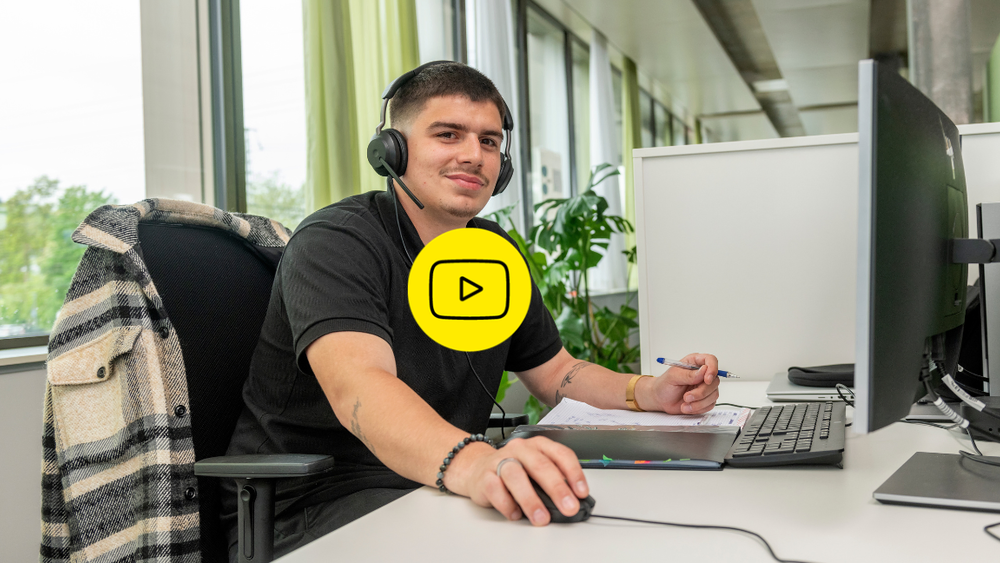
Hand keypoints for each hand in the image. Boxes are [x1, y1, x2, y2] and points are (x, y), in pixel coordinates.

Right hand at [443, 436, 588, 525]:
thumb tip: (572, 502)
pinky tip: (515, 514)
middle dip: (557, 488)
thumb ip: (553, 481)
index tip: (582, 492)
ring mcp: (500, 461)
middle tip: (568, 507)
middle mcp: (520, 450)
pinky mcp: (484, 476)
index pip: (560, 454)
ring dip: (531, 499)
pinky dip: (507, 504)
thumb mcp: (535, 470)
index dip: (573, 473)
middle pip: (540, 465)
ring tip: (541, 518)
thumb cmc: (513, 470)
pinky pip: (495, 489)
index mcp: (538, 445)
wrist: (477, 468)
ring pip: (516, 476)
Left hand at [640, 353, 720, 413]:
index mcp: (694, 362)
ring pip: (714, 394)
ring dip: (699, 402)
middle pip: (714, 381)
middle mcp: (702, 374)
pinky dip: (698, 408)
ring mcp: (705, 387)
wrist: (660, 399)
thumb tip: (703, 370)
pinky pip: (710, 405)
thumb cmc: (664, 385)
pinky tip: (687, 407)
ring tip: (685, 403)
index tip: (707, 380)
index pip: (711, 360)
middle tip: (687, 397)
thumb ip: (688, 374)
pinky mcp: (705, 399)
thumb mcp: (672, 377)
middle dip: (701, 392)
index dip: (712, 369)